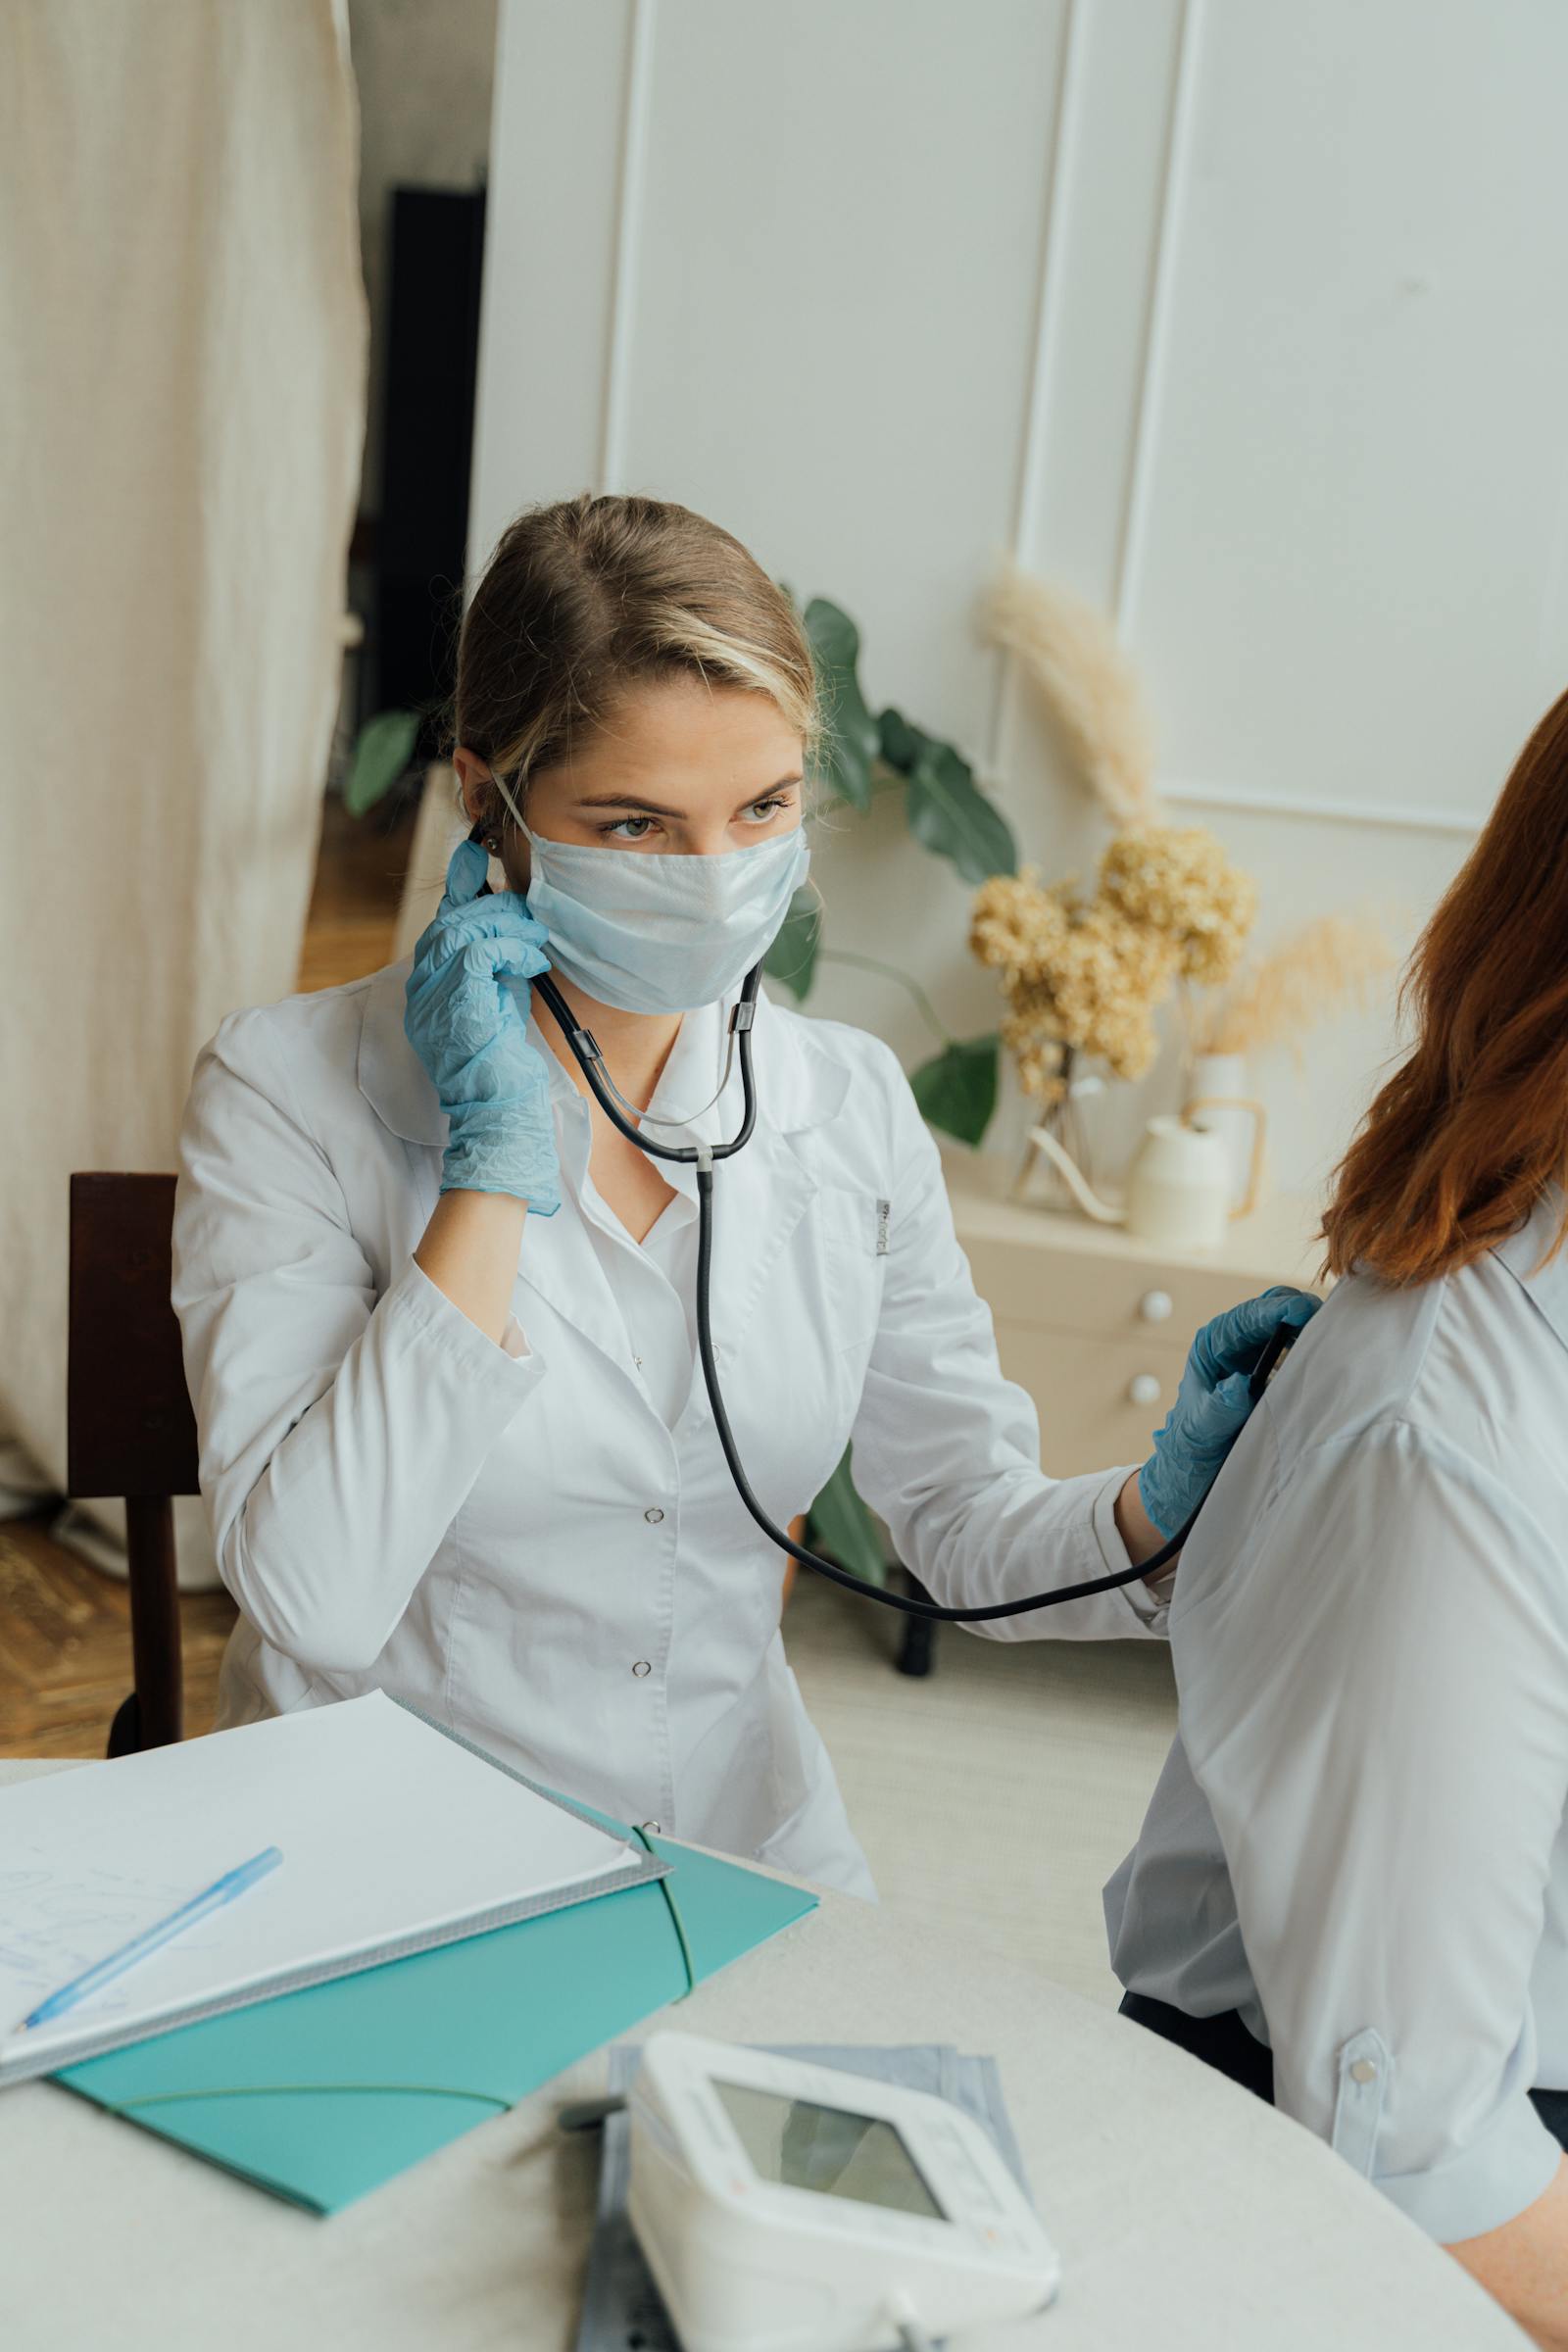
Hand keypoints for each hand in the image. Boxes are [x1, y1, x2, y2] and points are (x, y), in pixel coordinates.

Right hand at [403, 837, 559, 1209]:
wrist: (501, 1113)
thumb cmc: (505, 1064)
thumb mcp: (501, 999)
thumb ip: (498, 961)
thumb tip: (513, 921)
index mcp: (429, 987)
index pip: (440, 924)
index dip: (457, 886)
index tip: (473, 852)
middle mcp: (422, 990)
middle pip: (449, 921)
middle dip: (490, 904)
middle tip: (525, 907)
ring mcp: (433, 997)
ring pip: (461, 930)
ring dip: (506, 924)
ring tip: (535, 937)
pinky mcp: (456, 1003)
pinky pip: (477, 951)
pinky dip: (510, 947)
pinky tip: (532, 960)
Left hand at [1138, 1286, 1320, 1538]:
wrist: (1195, 1472)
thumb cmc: (1191, 1449)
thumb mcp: (1201, 1431)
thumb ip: (1218, 1409)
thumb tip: (1239, 1384)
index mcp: (1214, 1344)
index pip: (1250, 1315)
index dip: (1279, 1308)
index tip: (1306, 1312)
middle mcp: (1238, 1342)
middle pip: (1278, 1308)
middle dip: (1305, 1312)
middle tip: (1335, 1326)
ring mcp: (1260, 1355)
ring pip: (1296, 1326)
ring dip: (1317, 1330)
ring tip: (1341, 1344)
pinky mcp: (1278, 1372)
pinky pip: (1304, 1351)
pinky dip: (1320, 1351)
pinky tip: (1336, 1364)